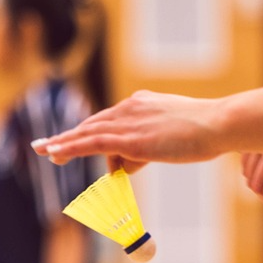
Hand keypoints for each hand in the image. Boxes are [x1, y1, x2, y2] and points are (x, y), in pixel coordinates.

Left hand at [31, 90, 225, 172]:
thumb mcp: (175, 134)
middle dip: (68, 136)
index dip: (87, 131)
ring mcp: (129, 122)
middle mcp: (130, 108)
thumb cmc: (206, 132)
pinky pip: (92, 142)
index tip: (70, 137)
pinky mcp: (130, 138)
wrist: (219, 124)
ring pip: (88, 133)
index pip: (110, 120)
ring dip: (63, 143)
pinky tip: (54, 152)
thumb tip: (135, 159)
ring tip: (43, 151)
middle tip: (44, 146)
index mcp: (141, 103)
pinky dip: (70, 146)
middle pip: (94, 126)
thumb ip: (153, 142)